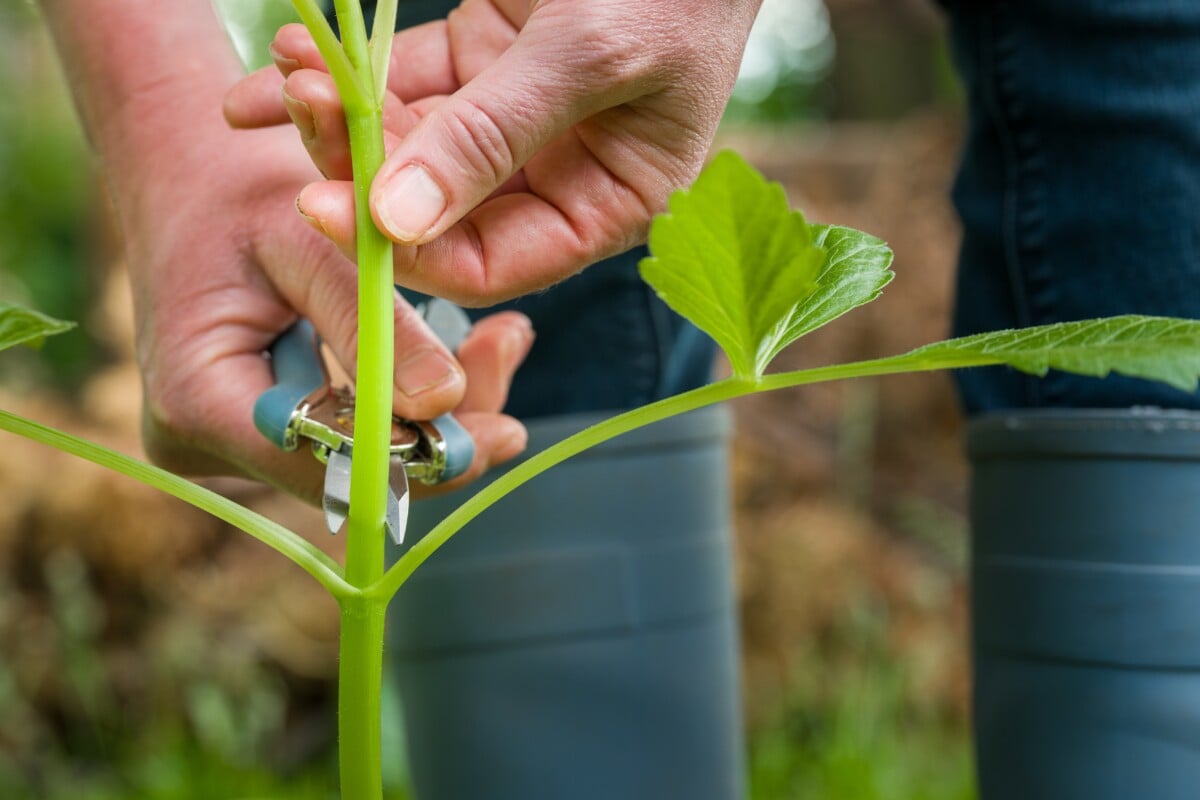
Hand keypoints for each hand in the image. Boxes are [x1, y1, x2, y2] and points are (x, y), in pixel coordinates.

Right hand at [118, 119, 531, 501]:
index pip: (330, 464)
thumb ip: (372, 321)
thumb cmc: (234, 187)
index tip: (506, 430)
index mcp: (198, 399)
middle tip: (511, 349)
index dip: (422, 459)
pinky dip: (401, 392)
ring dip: (434, 407)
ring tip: (501, 337)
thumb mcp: (305, 237)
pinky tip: (459, 344)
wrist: (180, 171)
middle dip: (443, 428)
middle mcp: (201, 440)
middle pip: (353, 470)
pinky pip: (346, 429)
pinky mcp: (253, 428)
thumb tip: (444, 402)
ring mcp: (225, 442)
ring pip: (358, 454)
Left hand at [224, 0, 760, 304]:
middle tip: (300, 112)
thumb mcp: (588, 56)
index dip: (407, 250)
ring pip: (404, 146)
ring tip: (290, 71)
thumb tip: (395, 221)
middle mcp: (553, 176)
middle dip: (356, 167)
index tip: (324, 208)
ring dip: (338, 116)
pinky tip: (290, 56)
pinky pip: (400, 83)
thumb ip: (491, 136)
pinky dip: (347, 71)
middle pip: (432, 208)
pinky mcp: (479, 64)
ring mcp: (510, 122)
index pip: (490, 264)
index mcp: (602, 206)